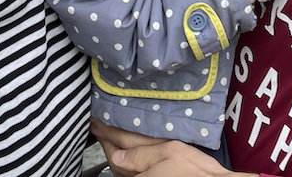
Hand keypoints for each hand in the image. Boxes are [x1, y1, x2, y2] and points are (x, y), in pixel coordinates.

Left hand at [92, 122, 252, 176]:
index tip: (95, 120)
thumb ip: (141, 155)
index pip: (116, 148)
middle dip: (106, 142)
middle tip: (96, 125)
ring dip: (113, 152)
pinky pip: (132, 174)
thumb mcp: (170, 153)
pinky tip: (124, 155)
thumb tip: (117, 155)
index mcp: (140, 171)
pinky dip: (125, 164)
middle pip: (116, 160)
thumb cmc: (196, 172)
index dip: (105, 132)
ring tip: (106, 136)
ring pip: (122, 169)